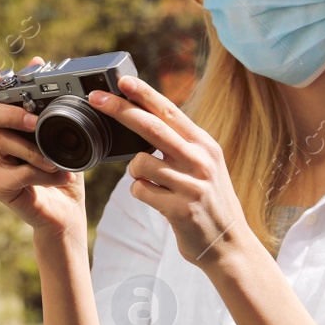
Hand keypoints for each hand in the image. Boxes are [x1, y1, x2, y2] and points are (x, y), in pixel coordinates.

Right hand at [0, 57, 85, 237]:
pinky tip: (60, 177)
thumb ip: (48, 100)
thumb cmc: (60, 170)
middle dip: (8, 113)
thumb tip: (37, 61)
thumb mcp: (60, 132)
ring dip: (34, 149)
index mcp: (1, 124)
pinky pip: (16, 171)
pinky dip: (43, 172)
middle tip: (35, 121)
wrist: (65, 212)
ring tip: (58, 161)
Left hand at [86, 74, 253, 267]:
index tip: (121, 81)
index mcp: (204, 145)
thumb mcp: (203, 165)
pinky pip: (140, 191)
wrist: (229, 244)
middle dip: (120, 109)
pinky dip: (141, 193)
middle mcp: (200, 160)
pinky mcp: (180, 208)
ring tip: (154, 184)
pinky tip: (159, 200)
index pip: (169, 111)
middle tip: (96, 98)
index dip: (143, 94)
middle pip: (151, 127)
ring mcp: (191, 184)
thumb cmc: (208, 200)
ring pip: (139, 163)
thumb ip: (178, 143)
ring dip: (136, 172)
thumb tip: (143, 118)